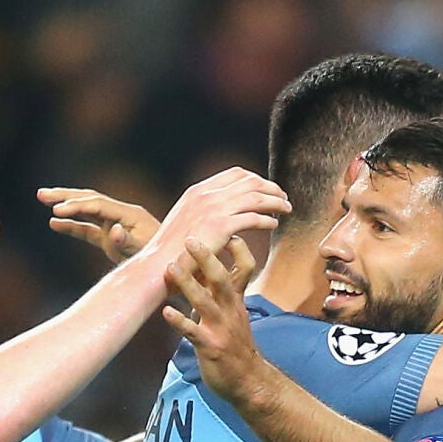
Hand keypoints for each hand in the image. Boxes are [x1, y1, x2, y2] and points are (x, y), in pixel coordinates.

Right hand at [38, 186, 158, 261]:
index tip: (55, 210)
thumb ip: (128, 242)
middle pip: (89, 199)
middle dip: (65, 196)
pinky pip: (88, 229)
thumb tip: (114, 231)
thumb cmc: (164, 263)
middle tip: (41, 194)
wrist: (175, 272)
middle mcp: (122, 216)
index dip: (76, 206)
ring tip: (42, 198)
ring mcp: (116, 226)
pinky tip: (53, 223)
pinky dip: (72, 226)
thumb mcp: (146, 254)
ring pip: (86, 210)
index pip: (98, 206)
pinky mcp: (112, 239)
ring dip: (65, 205)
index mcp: (130, 215)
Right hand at [144, 167, 288, 269]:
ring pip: (256, 197)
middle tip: (283, 197)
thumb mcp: (183, 222)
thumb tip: (220, 214)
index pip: (235, 174)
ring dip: (275, 201)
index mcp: (197, 191)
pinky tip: (274, 224)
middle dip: (270, 187)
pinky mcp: (221, 226)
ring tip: (286, 208)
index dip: (255, 179)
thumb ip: (201, 214)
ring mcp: (213, 209)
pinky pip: (254, 217)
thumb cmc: (169, 252)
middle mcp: (206, 195)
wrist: (156, 267)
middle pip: (249, 181)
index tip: (266, 189)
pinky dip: (267, 219)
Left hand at [160, 235, 261, 403]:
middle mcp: (230, 310)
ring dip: (188, 284)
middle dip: (207, 258)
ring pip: (205, 302)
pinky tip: (166, 312)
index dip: (238, 248)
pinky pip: (193, 332)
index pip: (245, 267)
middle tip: (190, 238)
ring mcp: (221, 328)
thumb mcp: (234, 312)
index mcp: (236, 300)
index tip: (226, 227)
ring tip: (171, 268)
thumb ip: (223, 290)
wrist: (248, 381)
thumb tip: (210, 264)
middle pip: (222, 279)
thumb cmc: (235, 343)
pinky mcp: (210, 347)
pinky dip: (180, 321)